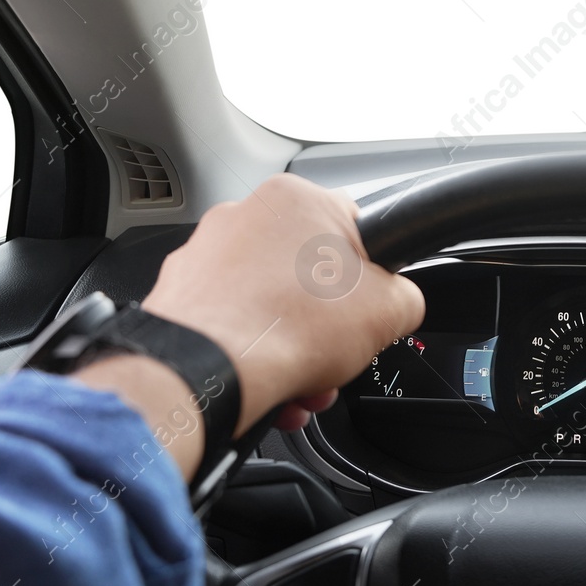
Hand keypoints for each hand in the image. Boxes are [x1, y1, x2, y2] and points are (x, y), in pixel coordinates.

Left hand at [78, 174, 423, 479]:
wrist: (209, 371)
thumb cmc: (288, 327)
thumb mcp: (390, 310)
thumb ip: (405, 296)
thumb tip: (399, 304)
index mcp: (296, 198)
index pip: (351, 230)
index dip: (368, 278)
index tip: (366, 310)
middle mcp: (244, 215)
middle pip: (307, 274)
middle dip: (325, 324)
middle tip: (335, 356)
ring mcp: (205, 253)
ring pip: (267, 302)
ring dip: (291, 346)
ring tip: (300, 385)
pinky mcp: (180, 293)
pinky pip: (229, 322)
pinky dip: (250, 353)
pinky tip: (266, 387)